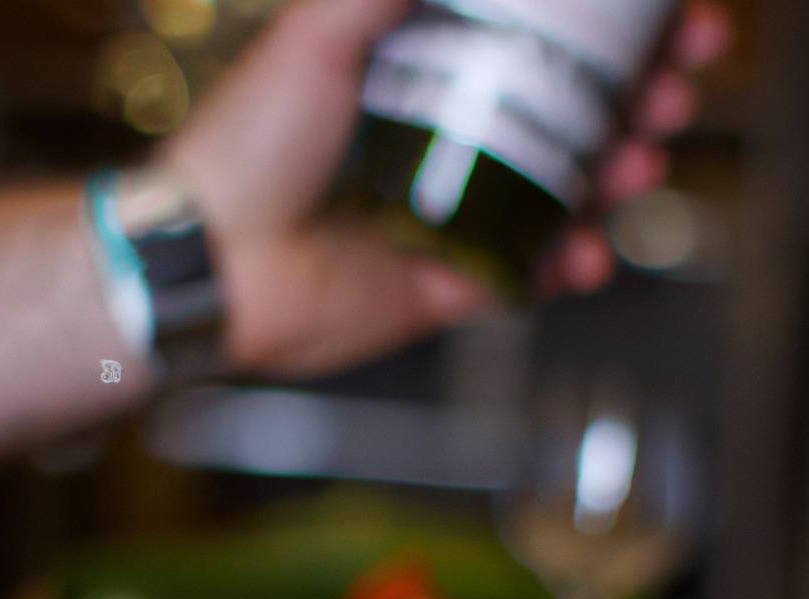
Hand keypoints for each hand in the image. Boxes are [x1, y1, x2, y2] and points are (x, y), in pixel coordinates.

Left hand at [166, 0, 730, 376]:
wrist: (214, 261)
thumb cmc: (249, 145)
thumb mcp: (318, 35)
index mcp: (417, 81)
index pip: (528, 50)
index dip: (598, 37)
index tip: (663, 25)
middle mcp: (438, 148)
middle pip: (559, 122)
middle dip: (628, 105)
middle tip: (669, 96)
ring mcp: (445, 220)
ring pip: (555, 199)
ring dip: (611, 181)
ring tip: (636, 165)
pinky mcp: (443, 287)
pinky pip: (523, 275)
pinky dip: (566, 267)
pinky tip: (588, 255)